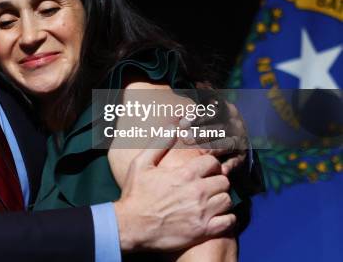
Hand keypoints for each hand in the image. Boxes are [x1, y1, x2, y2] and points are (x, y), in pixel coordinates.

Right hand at [112, 134, 235, 252]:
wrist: (131, 226)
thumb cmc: (135, 194)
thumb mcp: (141, 164)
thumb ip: (158, 144)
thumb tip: (172, 128)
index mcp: (184, 174)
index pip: (212, 162)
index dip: (209, 165)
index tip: (204, 171)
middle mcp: (197, 192)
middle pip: (223, 181)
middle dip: (217, 181)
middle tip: (208, 186)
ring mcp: (202, 212)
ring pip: (227, 200)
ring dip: (220, 199)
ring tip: (210, 201)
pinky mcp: (203, 230)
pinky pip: (228, 221)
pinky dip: (226, 218)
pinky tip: (216, 217)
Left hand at [180, 97, 249, 174]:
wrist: (235, 137)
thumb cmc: (213, 119)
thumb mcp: (210, 104)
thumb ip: (204, 94)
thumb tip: (200, 81)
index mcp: (227, 109)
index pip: (214, 110)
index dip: (198, 116)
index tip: (182, 122)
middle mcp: (236, 124)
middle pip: (219, 127)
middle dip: (201, 133)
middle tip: (184, 138)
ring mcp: (241, 140)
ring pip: (228, 143)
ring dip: (212, 148)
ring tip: (200, 152)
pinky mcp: (242, 156)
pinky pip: (237, 161)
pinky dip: (230, 166)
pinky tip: (221, 170)